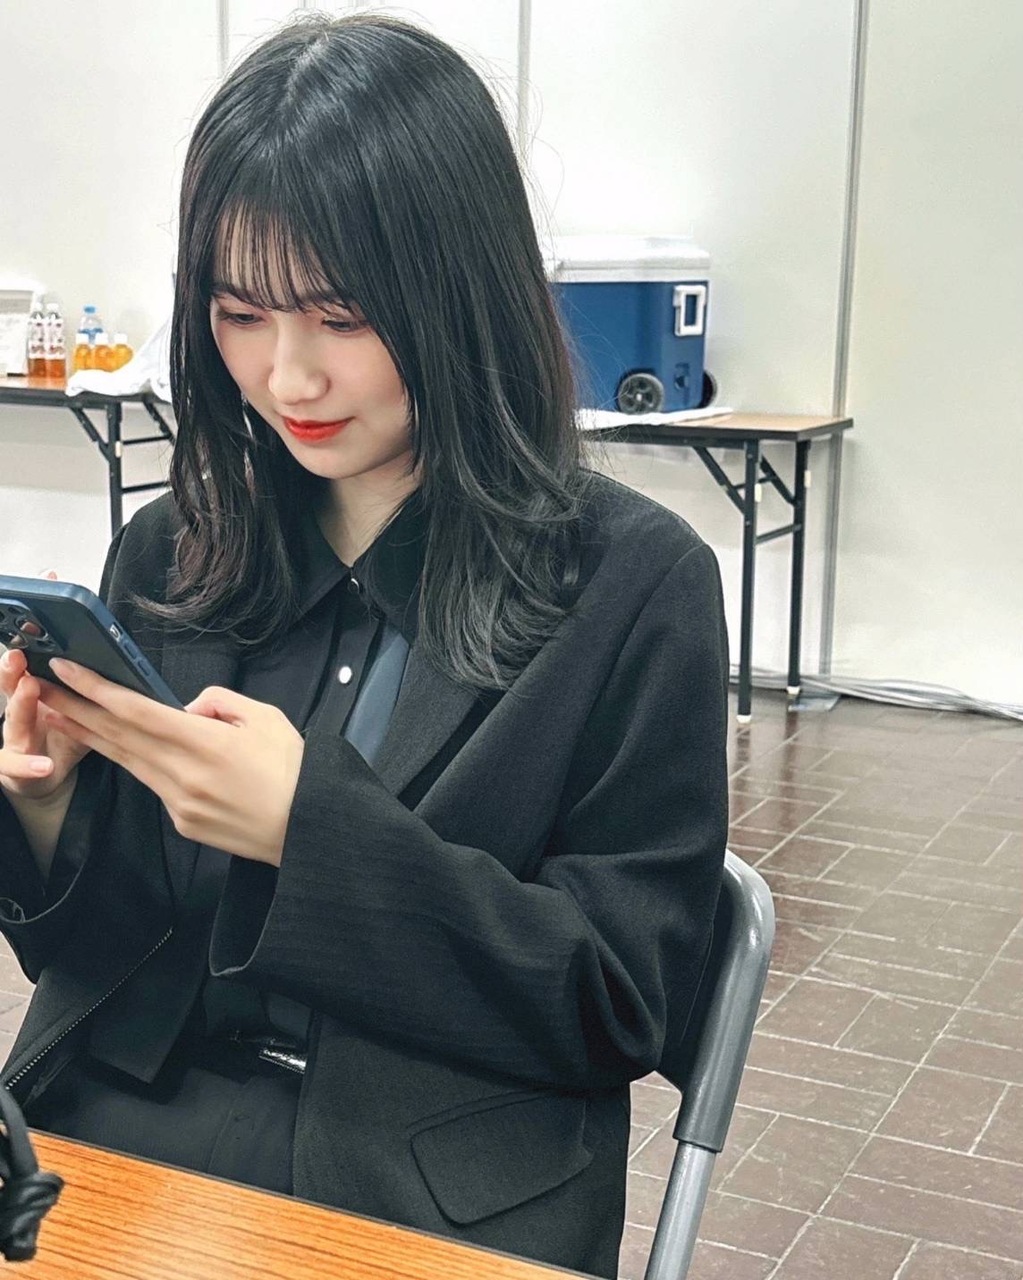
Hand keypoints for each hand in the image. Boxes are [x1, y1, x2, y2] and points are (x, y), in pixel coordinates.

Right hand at [0, 648, 90, 799]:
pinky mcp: (11, 766)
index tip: (28, 636)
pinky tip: (44, 764)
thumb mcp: (78, 712)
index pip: (27, 669)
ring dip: (21, 703)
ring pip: (13, 720)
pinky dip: (26, 765)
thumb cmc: (61, 737)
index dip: (26, 655)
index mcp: (34, 695)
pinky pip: (13, 766)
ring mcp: (13, 737)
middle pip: (12, 686)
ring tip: (30, 686)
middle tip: (19, 654)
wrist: (38, 774)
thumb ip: (89, 694)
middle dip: (14, 669)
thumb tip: (121, 670)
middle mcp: (19, 712)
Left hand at [36, 660, 304, 865]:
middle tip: (46, 687)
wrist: (310, 830)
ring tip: (62, 715)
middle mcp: (184, 775)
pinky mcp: (183, 822)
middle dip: (77, 709)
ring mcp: (180, 803)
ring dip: (92, 737)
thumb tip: (189, 708)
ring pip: (127, 762)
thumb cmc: (296, 772)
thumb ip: (221, 702)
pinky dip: (138, 763)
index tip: (69, 670)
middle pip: (118, 737)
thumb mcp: (266, 719)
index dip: (97, 689)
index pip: (137, 711)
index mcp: (206, 744)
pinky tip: (125, 749)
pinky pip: (155, 785)